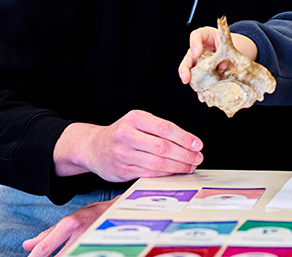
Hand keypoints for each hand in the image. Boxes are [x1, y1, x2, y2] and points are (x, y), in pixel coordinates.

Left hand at [22, 198, 114, 256]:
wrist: (123, 213)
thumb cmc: (95, 215)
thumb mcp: (70, 219)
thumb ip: (48, 234)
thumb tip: (27, 246)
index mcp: (70, 225)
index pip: (44, 248)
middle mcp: (79, 236)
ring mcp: (90, 245)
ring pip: (68, 256)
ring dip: (62, 255)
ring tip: (62, 252)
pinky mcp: (98, 251)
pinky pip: (80, 255)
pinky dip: (71, 254)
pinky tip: (71, 253)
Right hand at [53, 110, 202, 181]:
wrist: (93, 147)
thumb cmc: (122, 133)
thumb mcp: (137, 122)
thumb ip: (159, 129)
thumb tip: (188, 142)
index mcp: (134, 118)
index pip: (165, 128)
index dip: (185, 138)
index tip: (198, 145)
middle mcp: (127, 135)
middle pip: (163, 147)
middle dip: (185, 154)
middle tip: (197, 158)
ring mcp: (123, 154)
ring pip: (157, 162)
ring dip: (178, 166)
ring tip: (190, 166)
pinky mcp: (121, 170)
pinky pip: (148, 173)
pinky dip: (165, 174)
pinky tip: (174, 172)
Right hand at [178, 26, 258, 84]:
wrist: (241, 50)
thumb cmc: (234, 43)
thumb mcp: (232, 44)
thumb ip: (228, 53)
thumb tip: (222, 68)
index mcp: (206, 36)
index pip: (196, 36)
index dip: (194, 45)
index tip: (197, 53)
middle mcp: (200, 49)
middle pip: (188, 57)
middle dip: (185, 69)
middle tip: (186, 77)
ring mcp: (201, 62)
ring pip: (193, 72)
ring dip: (194, 82)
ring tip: (197, 89)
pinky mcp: (206, 74)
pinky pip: (201, 82)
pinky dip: (202, 89)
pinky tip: (203, 95)